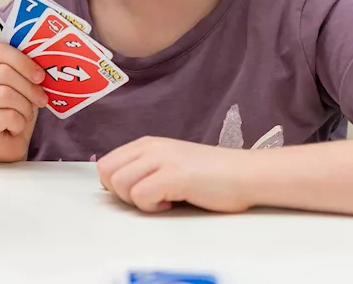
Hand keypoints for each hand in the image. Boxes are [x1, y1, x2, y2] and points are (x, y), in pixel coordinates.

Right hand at [0, 43, 46, 162]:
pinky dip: (17, 123)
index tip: (40, 75)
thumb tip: (44, 63)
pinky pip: (4, 115)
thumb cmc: (13, 118)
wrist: (4, 151)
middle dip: (29, 87)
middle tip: (41, 100)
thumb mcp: (22, 90)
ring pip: (5, 94)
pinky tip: (13, 128)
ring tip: (24, 116)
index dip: (22, 60)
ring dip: (24, 107)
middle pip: (4, 72)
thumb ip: (25, 74)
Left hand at [97, 137, 252, 213]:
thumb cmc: (212, 175)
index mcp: (147, 144)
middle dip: (121, 193)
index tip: (139, 192)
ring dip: (137, 200)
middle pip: (107, 172)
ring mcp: (161, 160)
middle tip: (148, 198)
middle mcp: (150, 147)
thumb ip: (145, 168)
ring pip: (119, 184)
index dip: (115, 185)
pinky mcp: (174, 176)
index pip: (106, 163)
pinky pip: (141, 195)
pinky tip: (171, 204)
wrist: (247, 174)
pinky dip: (151, 207)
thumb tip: (118, 186)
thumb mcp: (170, 163)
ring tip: (162, 200)